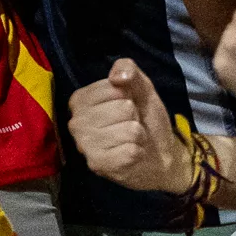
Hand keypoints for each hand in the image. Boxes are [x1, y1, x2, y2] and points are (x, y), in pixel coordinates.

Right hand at [67, 60, 185, 191]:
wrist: (159, 154)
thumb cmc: (145, 119)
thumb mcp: (140, 87)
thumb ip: (128, 69)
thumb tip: (117, 78)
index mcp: (79, 100)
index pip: (114, 88)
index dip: (128, 97)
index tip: (126, 108)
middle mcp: (76, 123)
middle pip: (123, 108)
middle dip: (134, 117)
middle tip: (129, 126)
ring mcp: (85, 146)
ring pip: (130, 129)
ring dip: (138, 135)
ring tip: (132, 140)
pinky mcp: (99, 165)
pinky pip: (131, 150)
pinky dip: (138, 152)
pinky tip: (131, 155)